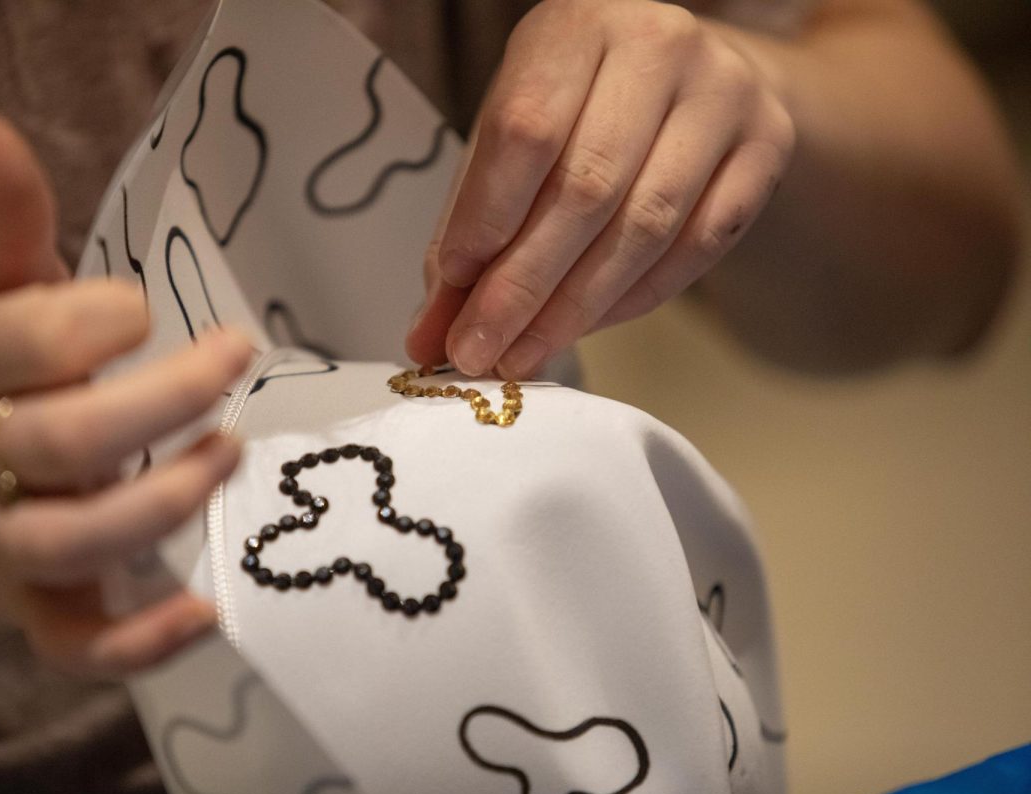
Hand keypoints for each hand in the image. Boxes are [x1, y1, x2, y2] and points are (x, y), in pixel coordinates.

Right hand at [0, 114, 250, 680]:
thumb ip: (5, 226)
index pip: (22, 344)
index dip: (89, 322)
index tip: (143, 310)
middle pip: (66, 442)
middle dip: (160, 403)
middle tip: (234, 358)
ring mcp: (10, 544)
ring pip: (76, 542)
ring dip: (161, 505)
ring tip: (230, 456)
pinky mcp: (40, 612)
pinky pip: (82, 645)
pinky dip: (140, 642)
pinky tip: (206, 612)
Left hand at [406, 0, 794, 377]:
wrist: (692, 79)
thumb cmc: (582, 110)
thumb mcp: (511, 137)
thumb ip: (470, 223)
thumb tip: (432, 331)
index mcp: (576, 25)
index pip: (526, 130)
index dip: (486, 219)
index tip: (452, 291)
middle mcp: (658, 43)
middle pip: (586, 188)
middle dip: (523, 287)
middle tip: (479, 350)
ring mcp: (724, 90)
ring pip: (646, 225)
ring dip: (576, 308)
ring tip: (525, 353)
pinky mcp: (769, 143)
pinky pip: (699, 244)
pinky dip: (634, 299)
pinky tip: (589, 325)